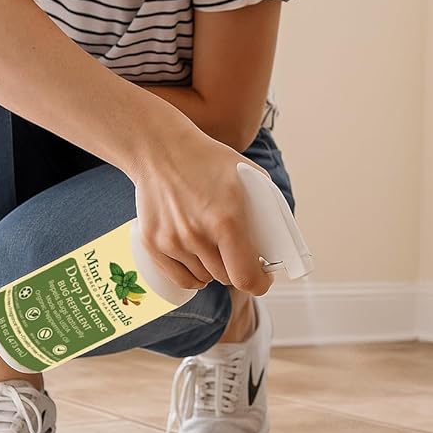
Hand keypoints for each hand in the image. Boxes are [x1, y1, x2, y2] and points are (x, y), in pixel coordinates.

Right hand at [133, 126, 273, 295]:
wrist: (160, 148)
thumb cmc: (208, 161)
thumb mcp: (250, 175)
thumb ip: (267, 209)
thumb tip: (280, 241)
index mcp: (226, 221)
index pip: (245, 277)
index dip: (259, 284)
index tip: (263, 279)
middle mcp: (197, 235)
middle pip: (225, 278)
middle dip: (237, 269)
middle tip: (239, 256)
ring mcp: (172, 241)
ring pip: (203, 278)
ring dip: (214, 269)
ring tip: (216, 248)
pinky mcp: (152, 244)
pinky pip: (180, 278)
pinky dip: (193, 276)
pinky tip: (199, 264)